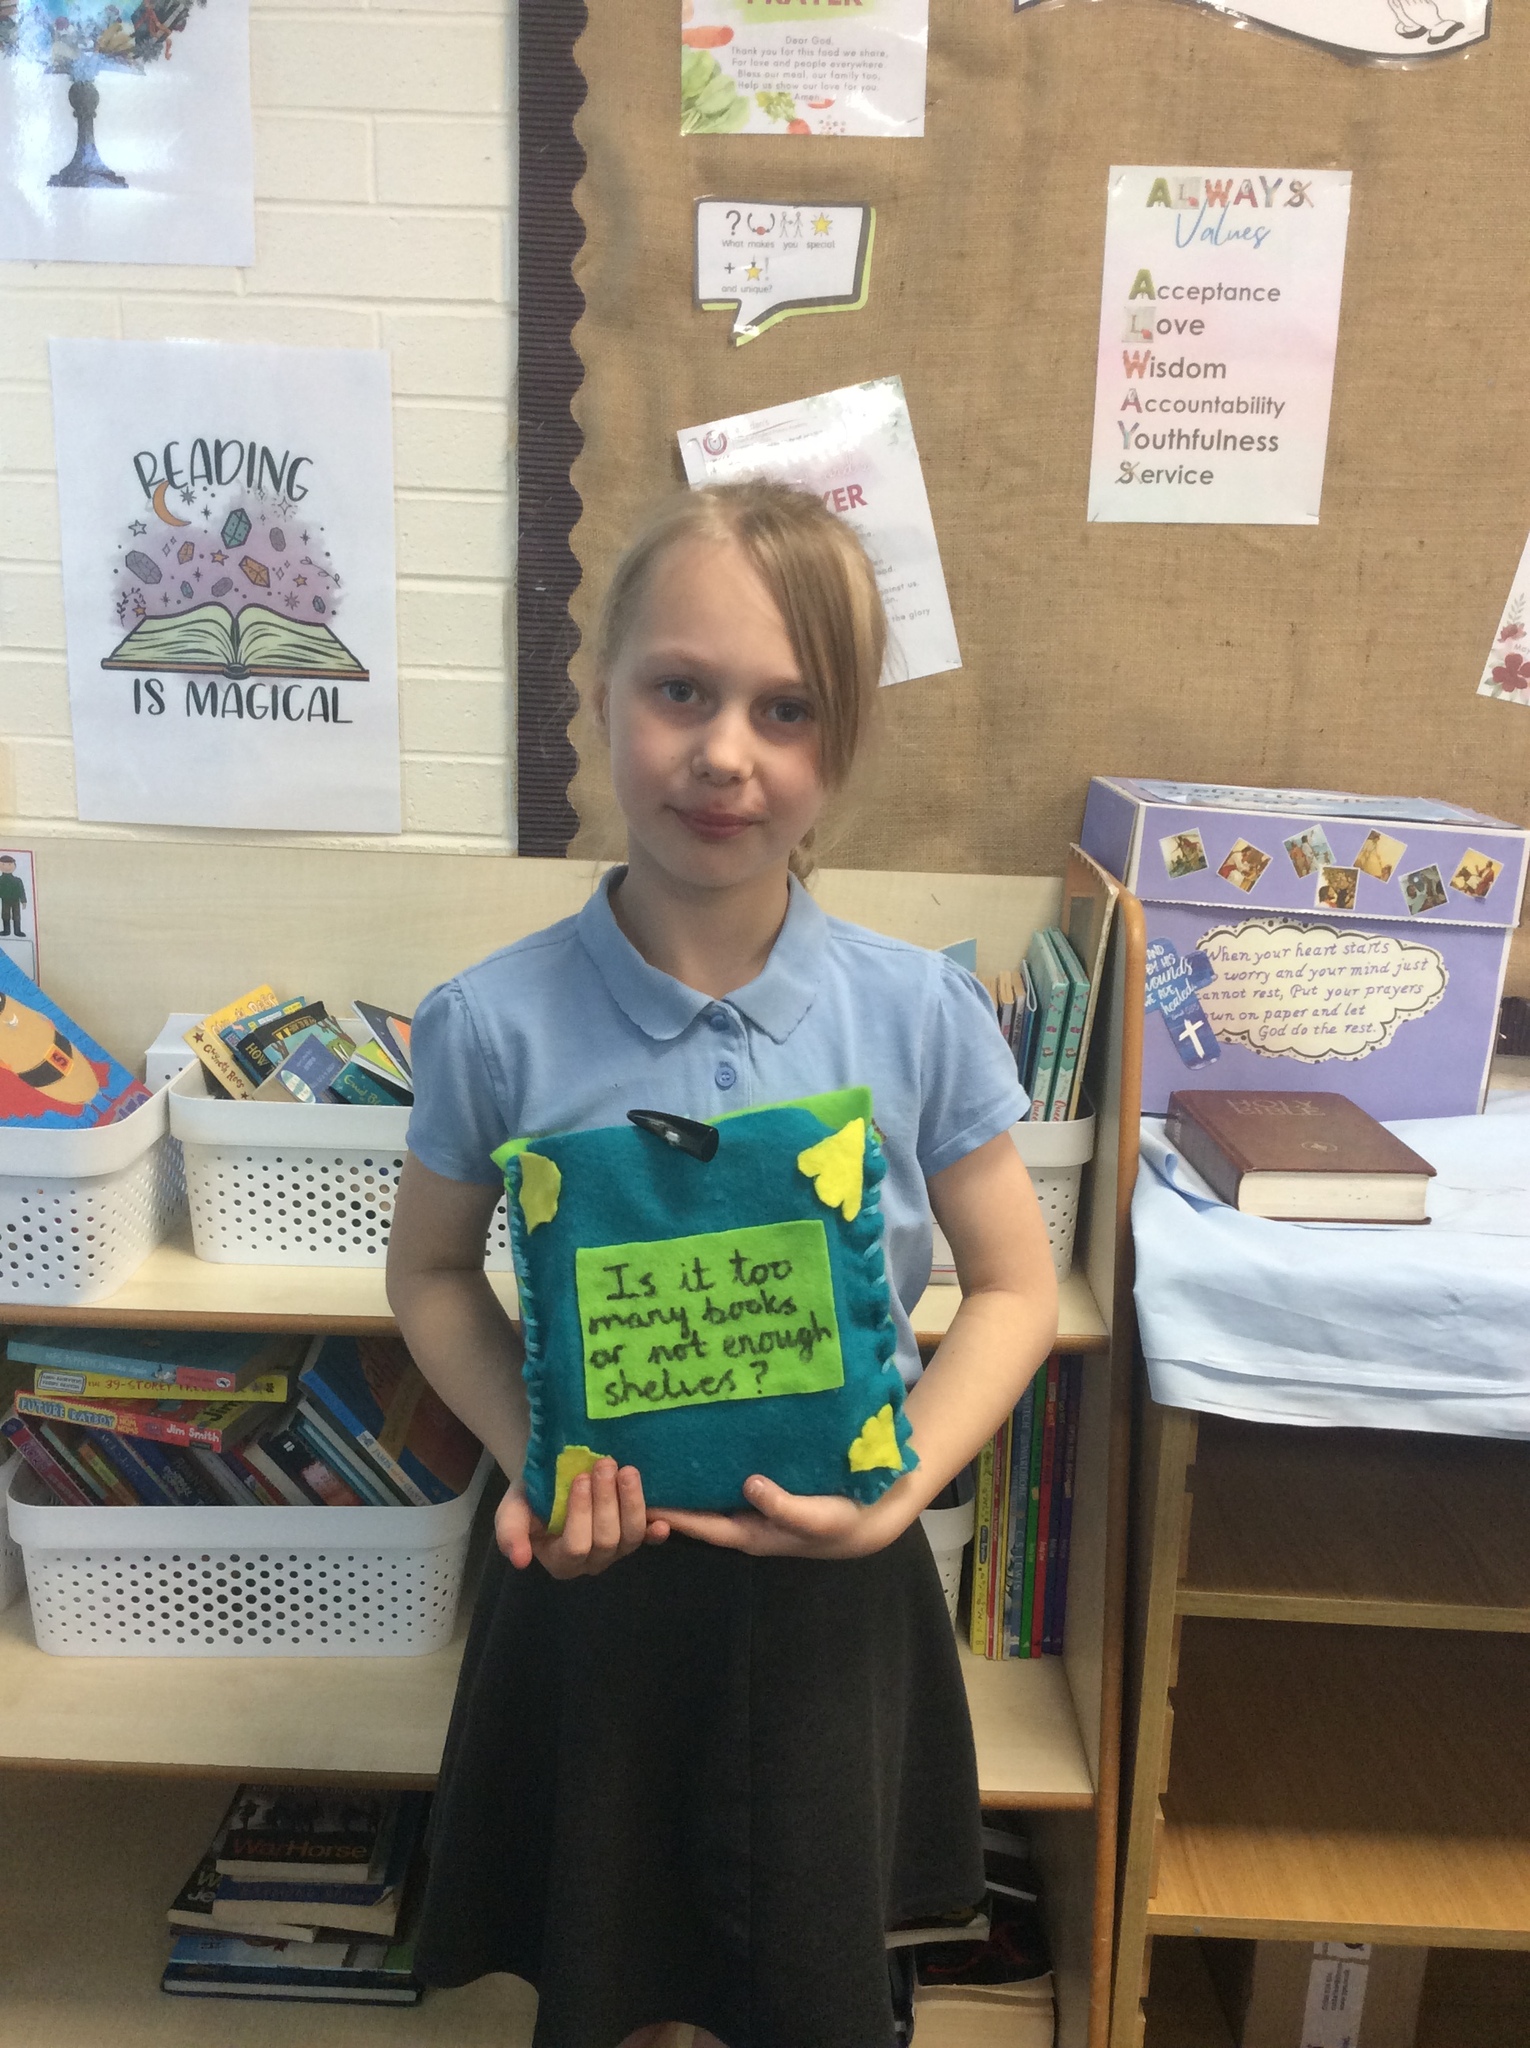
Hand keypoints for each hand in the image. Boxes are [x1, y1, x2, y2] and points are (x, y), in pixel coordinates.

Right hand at [495, 1461, 669, 1579]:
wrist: (552, 1478)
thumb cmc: (531, 1497)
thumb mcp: (511, 1510)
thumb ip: (510, 1533)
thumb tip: (519, 1560)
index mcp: (562, 1561)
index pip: (576, 1545)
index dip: (580, 1513)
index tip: (580, 1478)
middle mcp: (592, 1562)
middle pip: (607, 1539)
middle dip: (607, 1500)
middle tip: (605, 1464)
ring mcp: (617, 1550)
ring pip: (631, 1536)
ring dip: (632, 1503)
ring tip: (627, 1471)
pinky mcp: (635, 1536)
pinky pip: (649, 1539)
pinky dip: (657, 1532)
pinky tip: (663, 1521)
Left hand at [657, 1474, 914, 1560]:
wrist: (867, 1518)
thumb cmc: (839, 1521)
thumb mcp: (813, 1516)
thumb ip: (782, 1505)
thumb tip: (749, 1484)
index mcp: (749, 1533)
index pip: (700, 1525)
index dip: (670, 1513)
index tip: (637, 1498)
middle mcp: (744, 1521)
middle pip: (697, 1510)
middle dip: (669, 1493)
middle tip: (632, 1470)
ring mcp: (753, 1506)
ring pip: (710, 1493)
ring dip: (685, 1478)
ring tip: (654, 1452)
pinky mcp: (764, 1491)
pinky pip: (727, 1479)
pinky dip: (709, 1466)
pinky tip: (696, 1444)